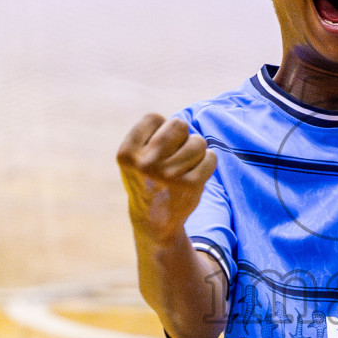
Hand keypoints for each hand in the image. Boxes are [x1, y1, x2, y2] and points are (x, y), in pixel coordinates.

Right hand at [117, 114, 216, 241]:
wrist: (154, 220)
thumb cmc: (147, 179)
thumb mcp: (134, 158)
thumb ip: (151, 135)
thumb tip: (183, 124)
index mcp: (127, 153)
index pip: (153, 118)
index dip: (160, 128)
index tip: (158, 145)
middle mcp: (146, 163)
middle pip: (178, 125)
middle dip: (182, 135)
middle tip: (176, 152)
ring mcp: (169, 175)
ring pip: (198, 141)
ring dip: (196, 149)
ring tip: (185, 163)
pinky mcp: (190, 185)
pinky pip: (210, 157)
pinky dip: (207, 162)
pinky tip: (195, 172)